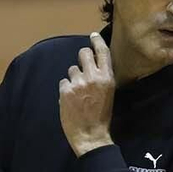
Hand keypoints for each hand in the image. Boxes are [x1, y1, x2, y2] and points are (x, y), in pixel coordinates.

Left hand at [58, 33, 115, 156]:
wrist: (90, 135)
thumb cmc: (101, 116)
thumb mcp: (108, 93)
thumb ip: (101, 78)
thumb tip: (94, 65)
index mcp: (106, 77)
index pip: (102, 52)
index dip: (97, 41)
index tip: (93, 36)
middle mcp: (93, 77)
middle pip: (83, 53)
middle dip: (82, 57)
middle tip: (82, 66)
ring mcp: (78, 83)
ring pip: (72, 69)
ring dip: (73, 77)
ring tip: (78, 92)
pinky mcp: (65, 91)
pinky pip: (63, 82)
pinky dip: (66, 89)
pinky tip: (71, 100)